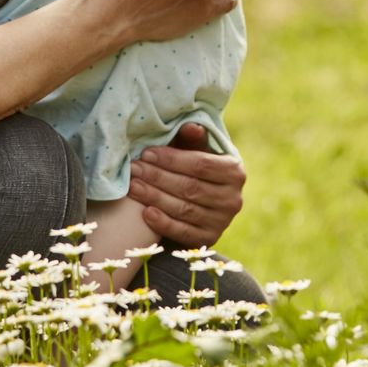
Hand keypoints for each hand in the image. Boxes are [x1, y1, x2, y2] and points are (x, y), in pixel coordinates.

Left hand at [128, 122, 243, 246]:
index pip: (201, 164)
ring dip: (155, 197)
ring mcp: (222, 222)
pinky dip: (163, 223)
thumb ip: (194, 140)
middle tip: (135, 170)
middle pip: (190, 187)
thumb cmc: (198, 172)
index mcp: (234, 171)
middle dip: (158, 177)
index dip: (172, 159)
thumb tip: (190, 126)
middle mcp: (233, 198)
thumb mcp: (200, 153)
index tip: (147, 153)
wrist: (206, 205)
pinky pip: (183, 232)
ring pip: (184, 209)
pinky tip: (145, 212)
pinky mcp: (209, 240)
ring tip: (133, 187)